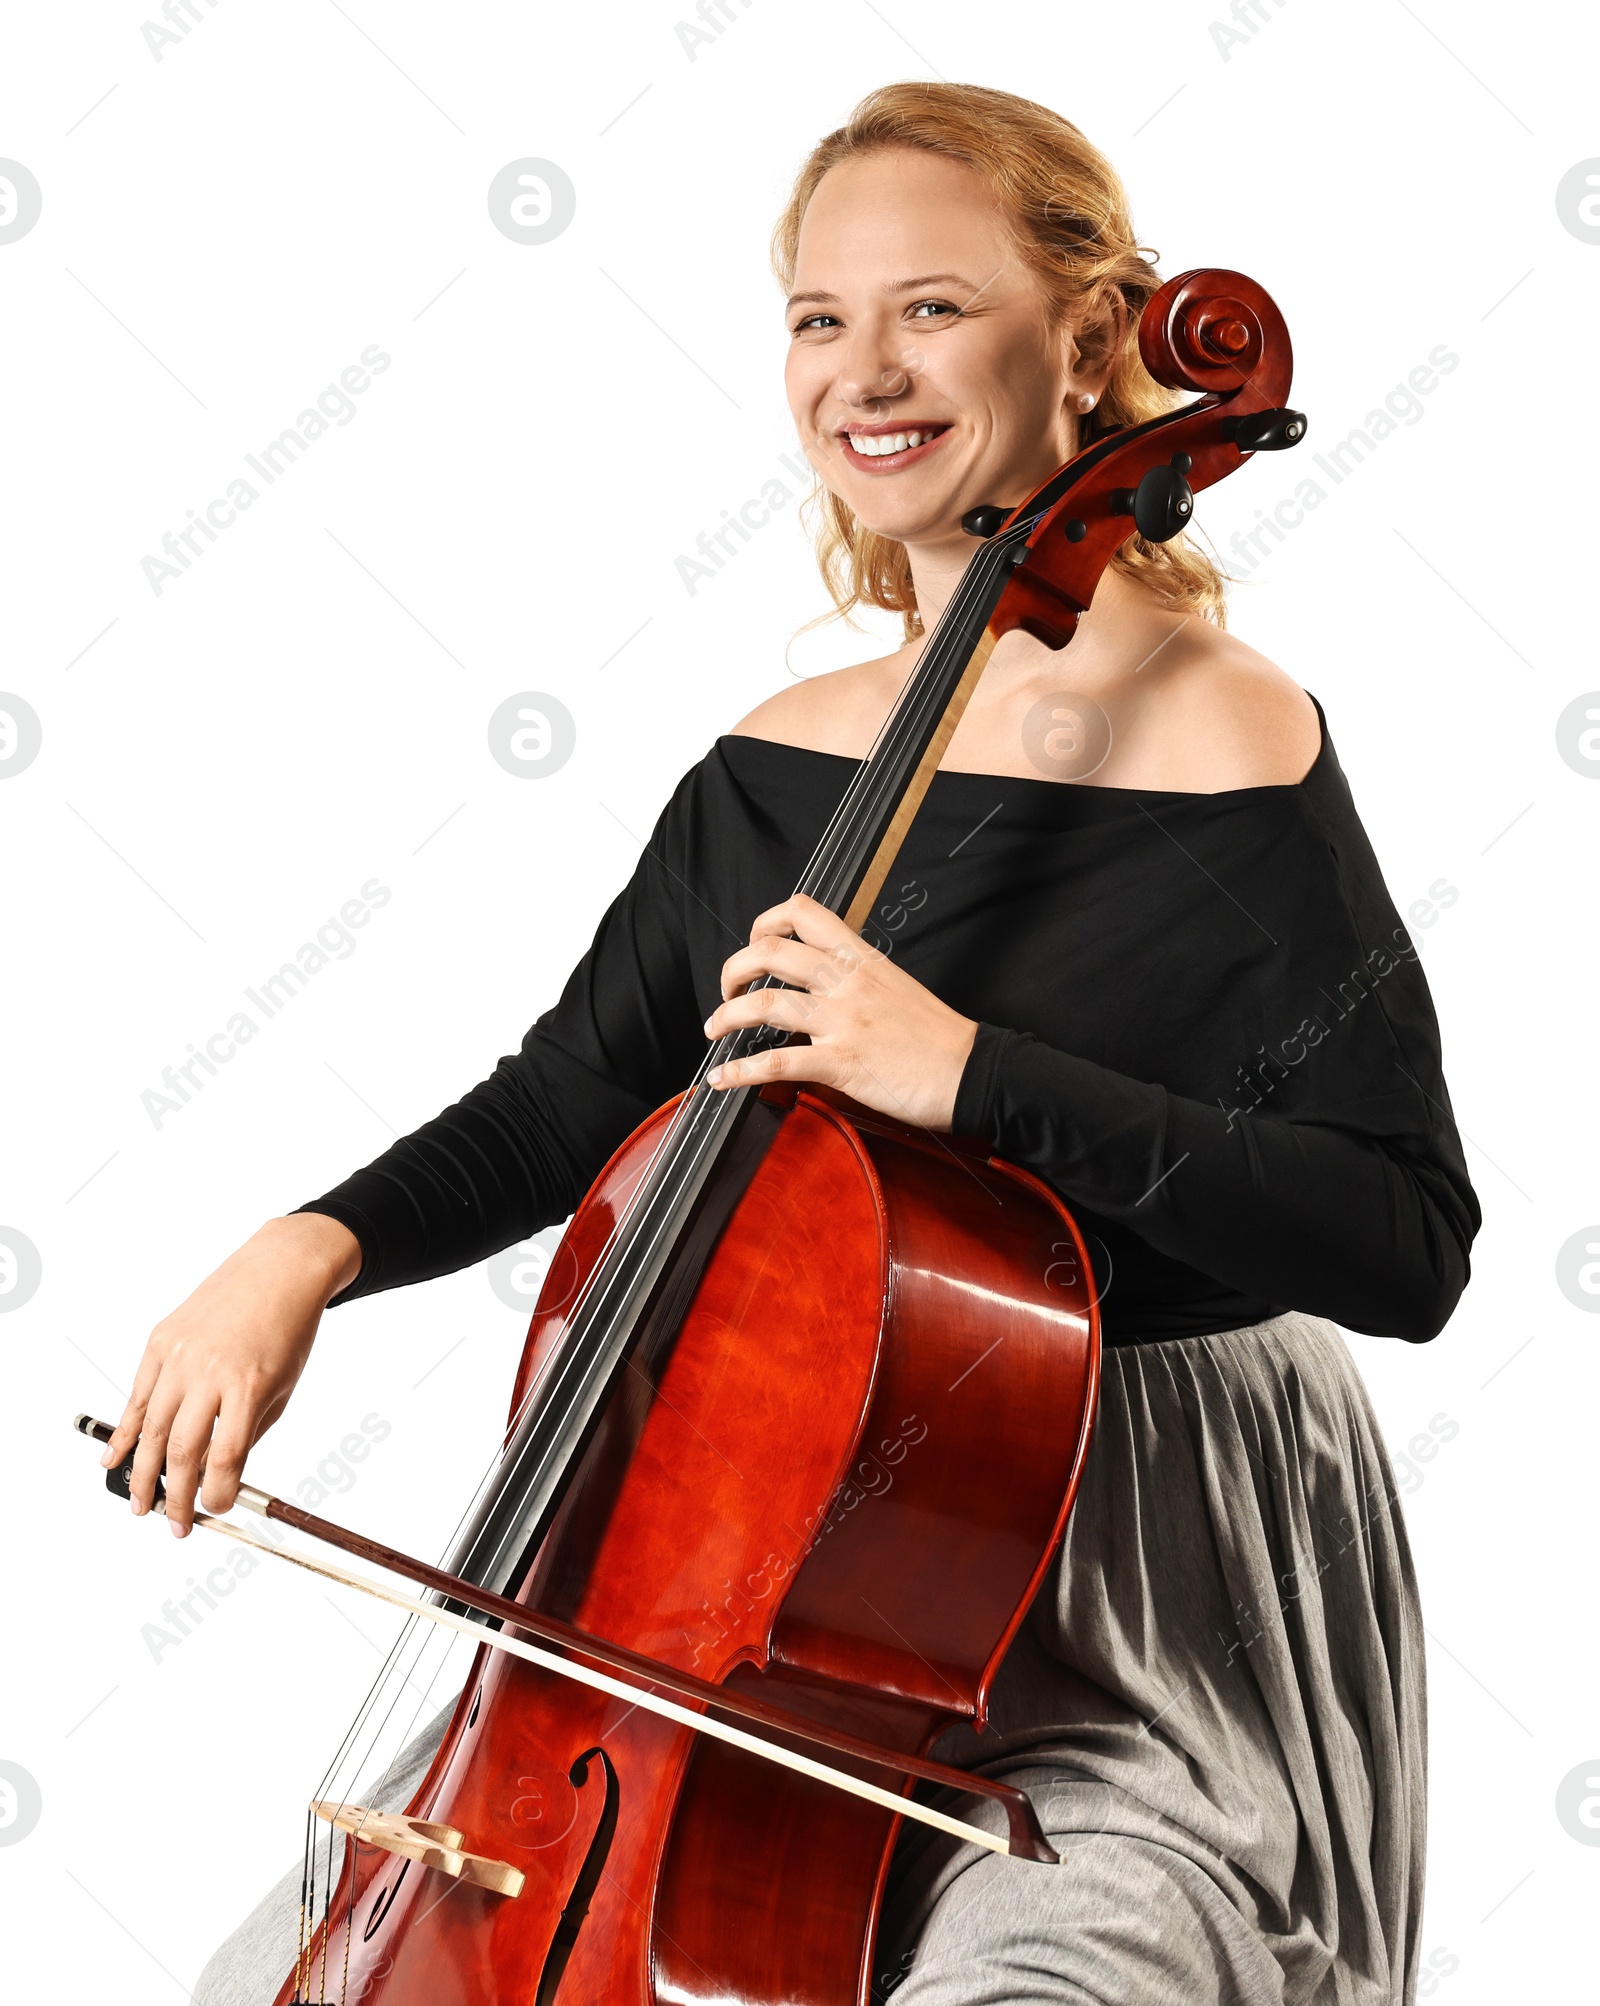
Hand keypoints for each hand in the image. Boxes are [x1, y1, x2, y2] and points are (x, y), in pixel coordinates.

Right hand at [100, 1212, 362, 1536]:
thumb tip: (218, 1473)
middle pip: (182, 1451)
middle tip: (174, 1523)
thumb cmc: (287, 1329)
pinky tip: (113, 1458)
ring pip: (151, 1428)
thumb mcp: (283, 1385)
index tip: (215, 1510)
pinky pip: (138, 1395)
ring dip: (141, 1473)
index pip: (224, 1458)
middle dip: (175, 1496)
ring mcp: (180, 1356)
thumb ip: (249, 1429)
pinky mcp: (161, 1341)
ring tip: (140, 1504)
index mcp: (249, 1386)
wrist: (278, 1270)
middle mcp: (210, 1372)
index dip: (216, 1494)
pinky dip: (123, 1430)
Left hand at [704, 895, 977, 1130]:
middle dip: (734, 968)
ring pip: (765, 1003)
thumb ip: (858, 981)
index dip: (767, 921)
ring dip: (726, 1016)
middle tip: (727, 988)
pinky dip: (740, 1071)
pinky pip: (777, 1062)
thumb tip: (823, 988)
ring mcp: (843, 1022)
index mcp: (863, 960)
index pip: (806, 914)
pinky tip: (723, 1078)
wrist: (972, 1070)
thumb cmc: (940, 1037)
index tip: (756, 940)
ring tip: (714, 1029)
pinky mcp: (842, 1063)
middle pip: (771, 953)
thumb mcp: (897, 987)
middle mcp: (847, 983)